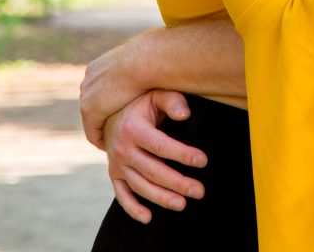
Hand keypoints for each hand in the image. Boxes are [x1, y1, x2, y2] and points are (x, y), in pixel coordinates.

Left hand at [79, 40, 150, 148]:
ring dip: (102, 130)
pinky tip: (112, 147)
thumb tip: (155, 72)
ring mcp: (87, 93)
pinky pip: (92, 131)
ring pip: (91, 118)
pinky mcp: (90, 109)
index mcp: (101, 66)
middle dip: (102, 117)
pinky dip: (101, 140)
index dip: (108, 103)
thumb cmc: (155, 60)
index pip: (99, 89)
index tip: (118, 114)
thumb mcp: (147, 64)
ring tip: (114, 142)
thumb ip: (144, 71)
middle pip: (92, 103)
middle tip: (115, 130)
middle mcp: (90, 78)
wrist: (146, 60)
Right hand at [104, 90, 207, 223]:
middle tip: (199, 191)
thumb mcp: (154, 95)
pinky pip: (121, 195)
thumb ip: (172, 101)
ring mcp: (117, 164)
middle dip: (177, 183)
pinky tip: (148, 218)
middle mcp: (123, 149)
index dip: (182, 154)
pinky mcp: (115, 174)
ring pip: (140, 186)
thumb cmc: (141, 103)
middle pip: (153, 170)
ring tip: (182, 205)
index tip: (203, 161)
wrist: (110, 111)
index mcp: (134, 129)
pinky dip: (132, 209)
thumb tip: (186, 114)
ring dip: (161, 198)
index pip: (161, 146)